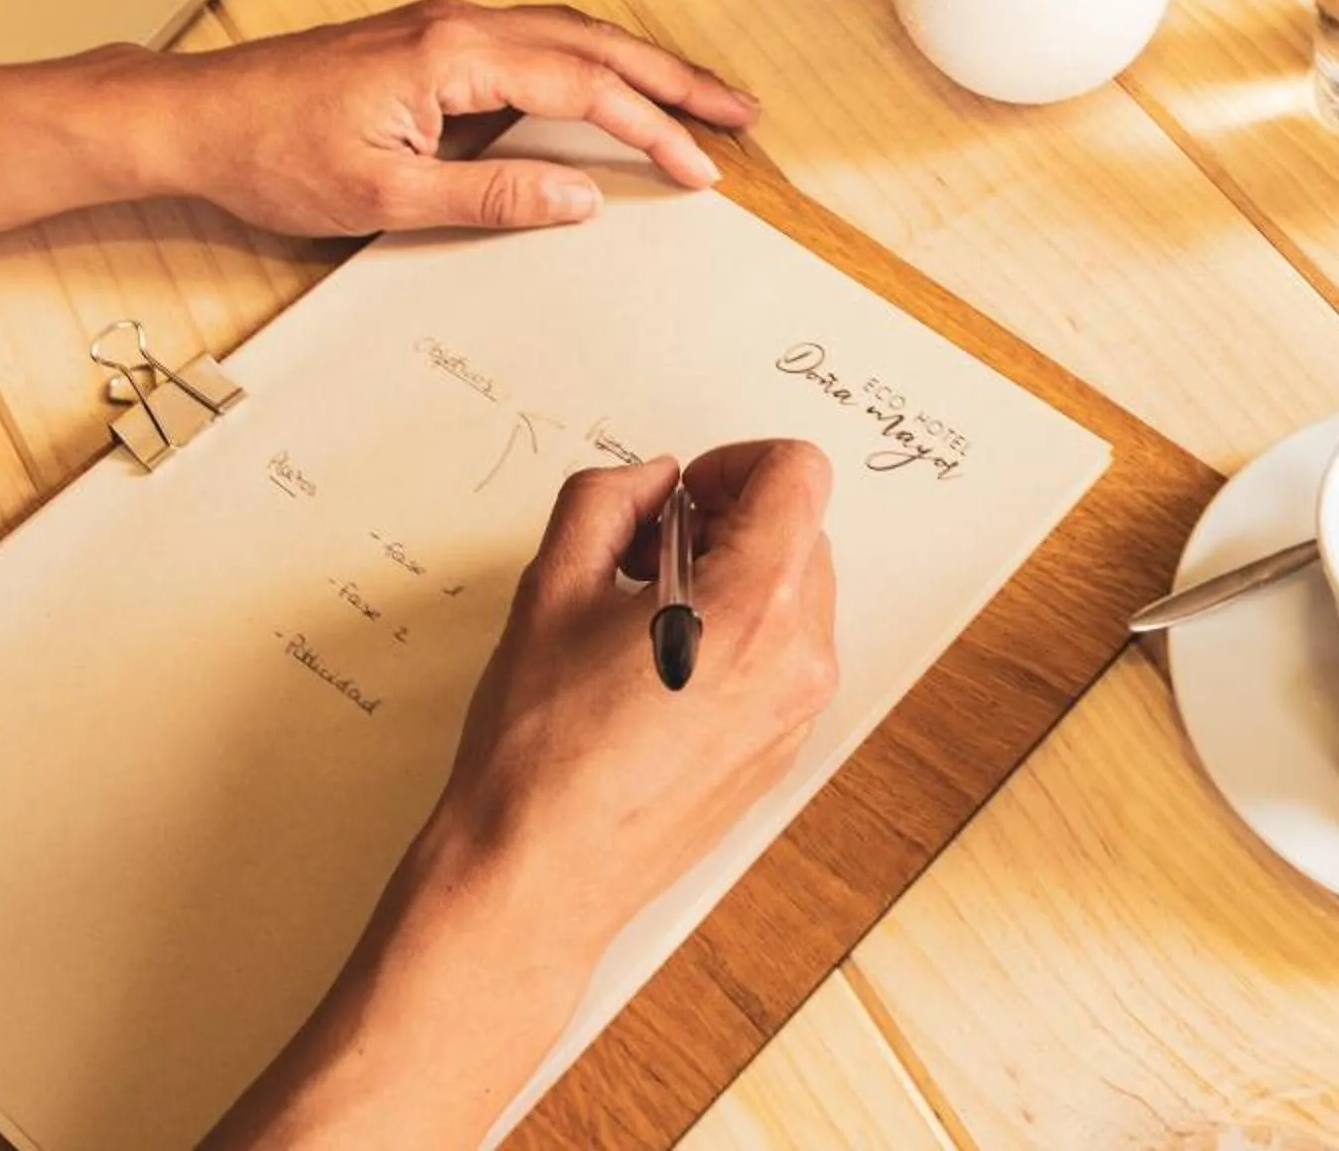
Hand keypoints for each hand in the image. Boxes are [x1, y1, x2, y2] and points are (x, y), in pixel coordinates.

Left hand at [122, 0, 761, 236]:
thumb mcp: (387, 195)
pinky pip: (534, 39)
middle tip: (740, 111)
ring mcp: (445, 25)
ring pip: (570, 32)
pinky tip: (607, 88)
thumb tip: (581, 197)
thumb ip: (494, 194)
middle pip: (596, 42)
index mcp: (454, 55)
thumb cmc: (272, 154)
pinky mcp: (431, 37)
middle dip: (675, 78)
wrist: (195, 117)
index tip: (701, 167)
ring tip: (695, 99)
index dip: (654, 130)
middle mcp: (458, 24)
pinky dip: (590, 61)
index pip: (585, 88)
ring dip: (638, 64)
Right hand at [433, 442, 840, 911]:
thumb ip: (607, 499)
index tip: (684, 494)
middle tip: (645, 558)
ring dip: (732, 578)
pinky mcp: (784, 746)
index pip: (798, 475)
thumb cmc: (540, 750)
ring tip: (644, 619)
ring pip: (794, 592)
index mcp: (754, 606)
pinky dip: (738, 635)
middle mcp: (798, 657)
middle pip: (800, 531)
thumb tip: (652, 480)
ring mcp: (798, 709)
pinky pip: (783, 653)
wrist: (538, 875)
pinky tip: (661, 670)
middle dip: (727, 523)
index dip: (736, 462)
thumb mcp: (552, 586)